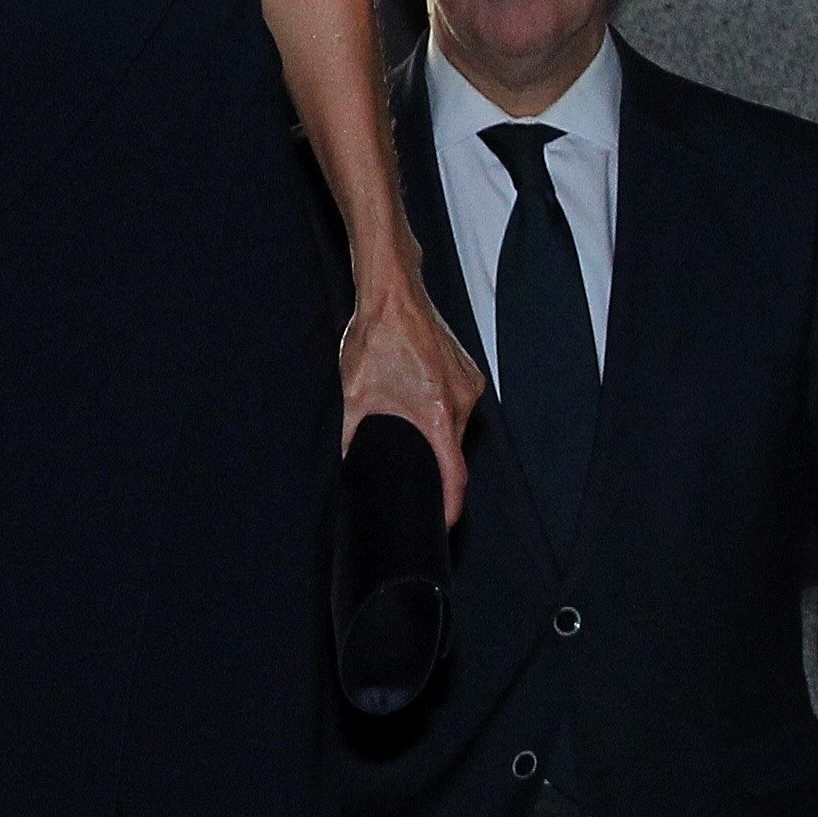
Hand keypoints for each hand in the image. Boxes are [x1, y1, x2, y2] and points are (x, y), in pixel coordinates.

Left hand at [342, 272, 483, 524]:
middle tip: (413, 474)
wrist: (394, 292)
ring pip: (456, 427)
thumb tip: (348, 462)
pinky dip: (442, 413)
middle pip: (453, 451)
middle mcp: (462, 401)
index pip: (454, 474)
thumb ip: (352, 434)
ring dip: (437, 436)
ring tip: (412, 431)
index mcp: (437, 413)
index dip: (451, 504)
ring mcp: (469, 384)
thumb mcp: (356, 392)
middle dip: (436, 466)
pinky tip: (420, 403)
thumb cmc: (376, 338)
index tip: (446, 523)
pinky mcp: (469, 372)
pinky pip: (459, 405)